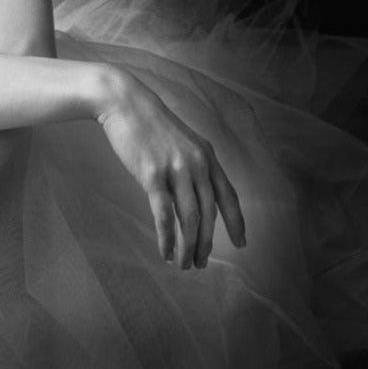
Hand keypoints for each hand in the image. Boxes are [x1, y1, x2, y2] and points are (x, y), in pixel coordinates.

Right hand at [96, 68, 245, 267]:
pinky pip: (163, 215)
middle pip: (209, 214)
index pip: (229, 196)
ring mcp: (176, 170)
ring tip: (184, 265)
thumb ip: (193, 167)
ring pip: (189, 219)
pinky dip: (167, 238)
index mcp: (207, 157)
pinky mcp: (152, 175)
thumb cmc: (150, 126)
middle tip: (201, 264)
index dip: (237, 222)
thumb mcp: (182, 143)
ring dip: (188, 247)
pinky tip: (165, 252)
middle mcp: (197, 164)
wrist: (125, 104)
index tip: (241, 243)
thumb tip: (195, 198)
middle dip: (207, 244)